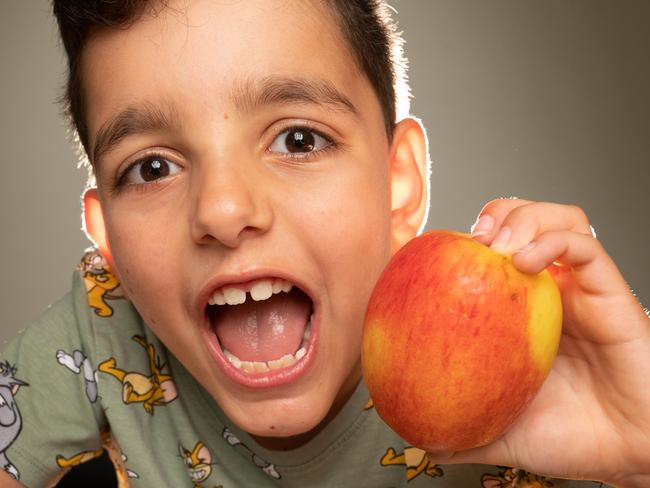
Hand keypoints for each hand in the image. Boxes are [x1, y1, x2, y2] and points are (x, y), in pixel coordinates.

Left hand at [428, 198, 649, 487]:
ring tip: (497, 243)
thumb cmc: (571, 437)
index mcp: (524, 311)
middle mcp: (553, 290)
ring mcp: (582, 288)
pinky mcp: (611, 292)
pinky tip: (525, 259)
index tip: (441, 257)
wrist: (627, 454)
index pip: (497, 250)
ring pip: (559, 219)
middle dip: (498, 214)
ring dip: (524, 218)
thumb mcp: (501, 430)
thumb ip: (463, 431)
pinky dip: (553, 240)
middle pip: (527, 220)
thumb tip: (420, 441)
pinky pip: (586, 247)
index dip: (469, 241)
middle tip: (473, 238)